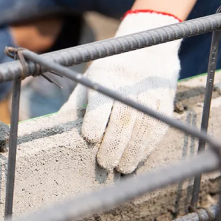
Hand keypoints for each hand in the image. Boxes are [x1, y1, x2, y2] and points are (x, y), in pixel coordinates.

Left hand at [61, 10, 181, 173]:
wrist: (148, 51)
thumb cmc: (109, 73)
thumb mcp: (88, 81)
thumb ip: (75, 105)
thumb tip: (55, 131)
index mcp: (106, 78)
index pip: (101, 101)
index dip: (96, 121)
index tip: (90, 138)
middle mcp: (130, 85)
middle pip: (123, 119)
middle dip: (115, 144)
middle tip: (106, 164)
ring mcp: (151, 94)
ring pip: (143, 127)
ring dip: (133, 151)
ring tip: (122, 168)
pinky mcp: (165, 102)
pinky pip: (157, 128)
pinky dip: (148, 147)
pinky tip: (137, 159)